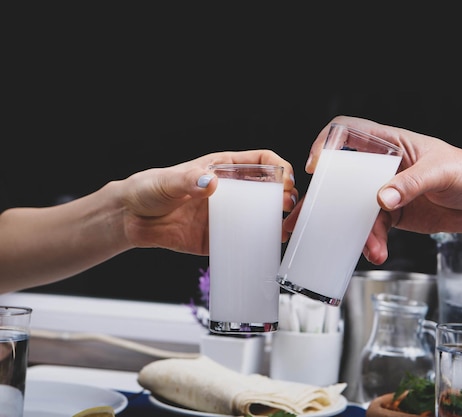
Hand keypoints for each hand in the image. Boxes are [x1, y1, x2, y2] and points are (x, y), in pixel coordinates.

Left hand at [122, 150, 297, 254]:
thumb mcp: (166, 181)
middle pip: (269, 189)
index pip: (261, 161)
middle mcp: (231, 191)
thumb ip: (187, 181)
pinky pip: (245, 241)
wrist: (131, 220)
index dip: (278, 167)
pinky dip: (259, 245)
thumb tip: (210, 183)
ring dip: (277, 222)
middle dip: (285, 196)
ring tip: (284, 229)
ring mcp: (227, 215)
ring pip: (262, 216)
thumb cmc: (148, 189)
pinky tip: (267, 247)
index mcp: (223, 168)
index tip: (284, 179)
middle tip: (288, 206)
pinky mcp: (219, 238)